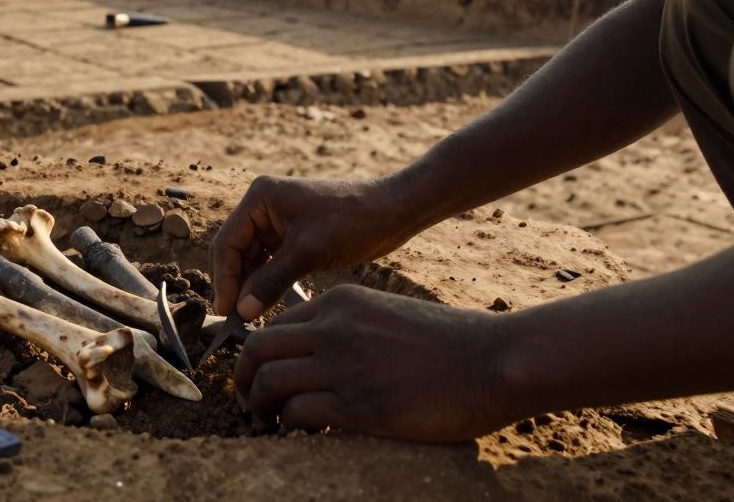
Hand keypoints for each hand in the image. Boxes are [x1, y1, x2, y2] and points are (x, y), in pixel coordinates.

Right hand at [210, 176, 419, 319]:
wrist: (393, 213)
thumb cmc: (352, 221)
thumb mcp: (308, 252)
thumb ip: (271, 281)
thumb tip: (242, 311)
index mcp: (261, 198)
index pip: (228, 242)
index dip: (224, 278)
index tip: (226, 310)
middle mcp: (264, 206)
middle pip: (236, 251)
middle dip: (235, 283)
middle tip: (234, 318)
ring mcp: (278, 221)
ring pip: (251, 259)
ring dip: (250, 285)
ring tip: (249, 316)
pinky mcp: (293, 236)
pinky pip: (270, 262)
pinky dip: (267, 282)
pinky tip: (266, 303)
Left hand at [235, 284, 513, 441]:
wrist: (493, 359)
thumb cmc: (450, 342)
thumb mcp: (387, 314)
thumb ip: (350, 326)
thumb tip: (321, 352)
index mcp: (340, 302)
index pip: (276, 323)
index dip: (258, 352)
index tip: (258, 371)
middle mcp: (333, 327)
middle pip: (257, 348)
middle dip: (241, 377)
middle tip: (246, 398)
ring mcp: (342, 364)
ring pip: (267, 380)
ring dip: (258, 405)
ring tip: (267, 419)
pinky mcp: (357, 403)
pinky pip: (296, 412)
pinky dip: (287, 423)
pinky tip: (300, 430)